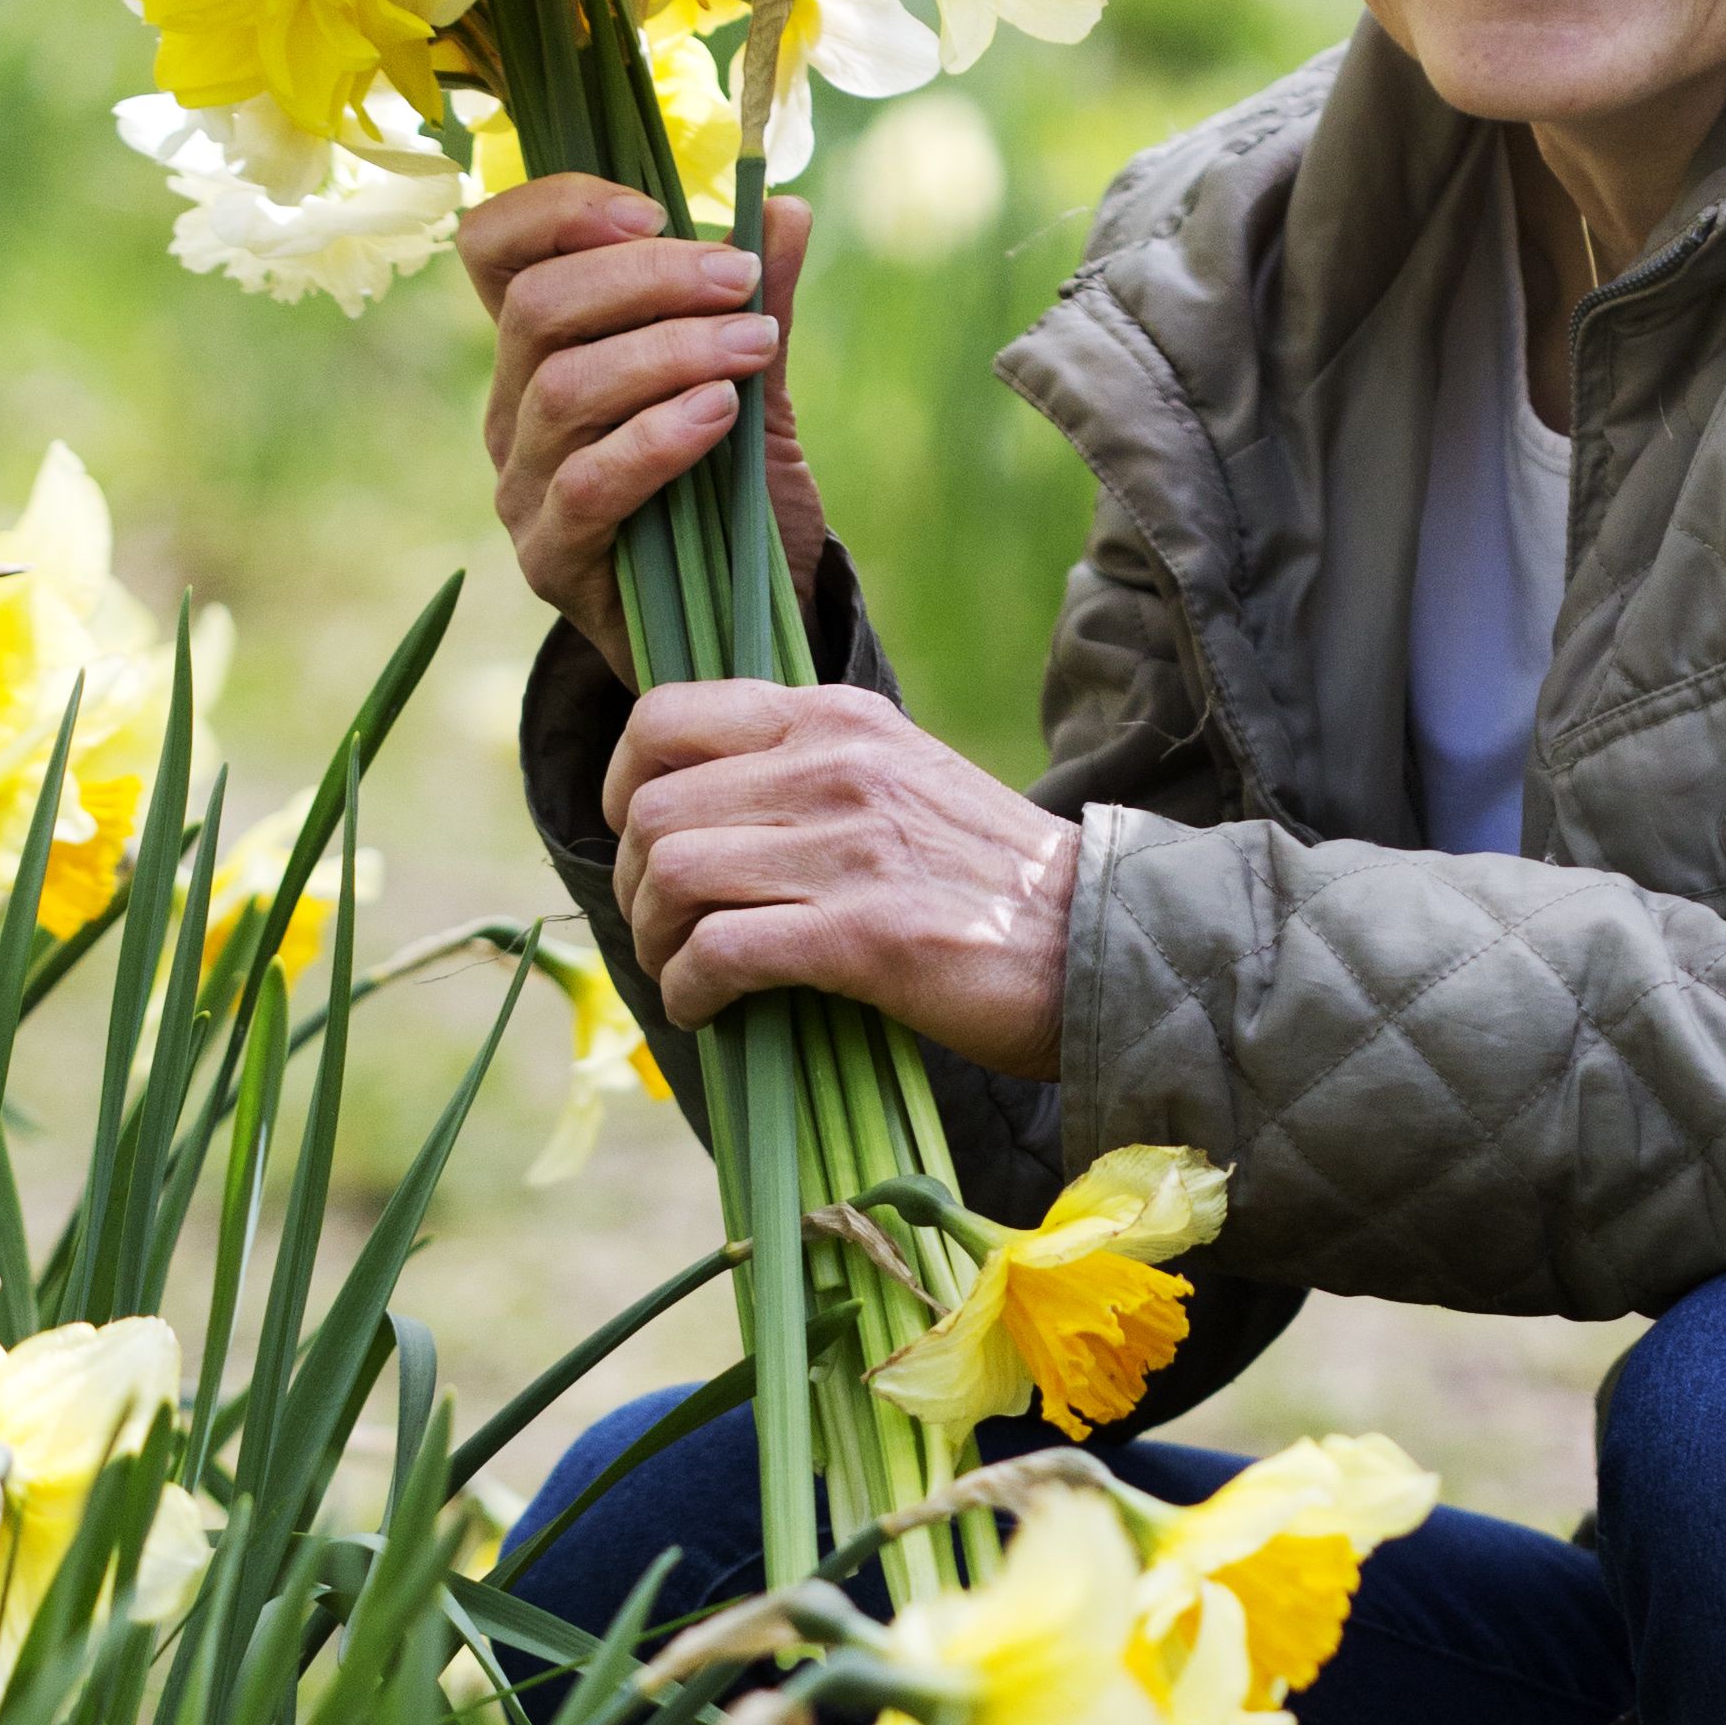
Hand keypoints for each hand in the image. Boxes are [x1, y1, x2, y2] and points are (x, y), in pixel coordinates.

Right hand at [464, 173, 831, 685]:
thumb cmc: (734, 503)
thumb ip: (755, 305)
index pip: (495, 249)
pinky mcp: (552, 560)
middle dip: (647, 277)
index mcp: (543, 349)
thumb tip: (784, 208)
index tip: (653, 209)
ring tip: (753, 346)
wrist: (744, 633)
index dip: (555, 210)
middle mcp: (513, 411)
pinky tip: (720, 414)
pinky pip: (589, 483)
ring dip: (667, 351)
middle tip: (742, 279)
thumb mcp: (756, 390)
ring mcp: (523, 488)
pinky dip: (657, 436)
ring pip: (562, 388)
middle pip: (537, 308)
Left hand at [607, 676, 1076, 1078]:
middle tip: (659, 929)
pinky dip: (690, 988)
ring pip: (672, 874)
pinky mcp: (863, 934)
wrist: (1103, 943)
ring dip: (654, 939)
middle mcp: (835, 766)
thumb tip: (708, 809)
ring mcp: (849, 848)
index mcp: (839, 720)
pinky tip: (708, 1010)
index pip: (668, 715)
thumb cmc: (996, 884)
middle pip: (655, 808)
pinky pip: (719, 951)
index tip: (635, 838)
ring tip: (679, 973)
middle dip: (631, 882)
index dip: (622, 783)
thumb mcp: (906, 781)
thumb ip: (817, 773)